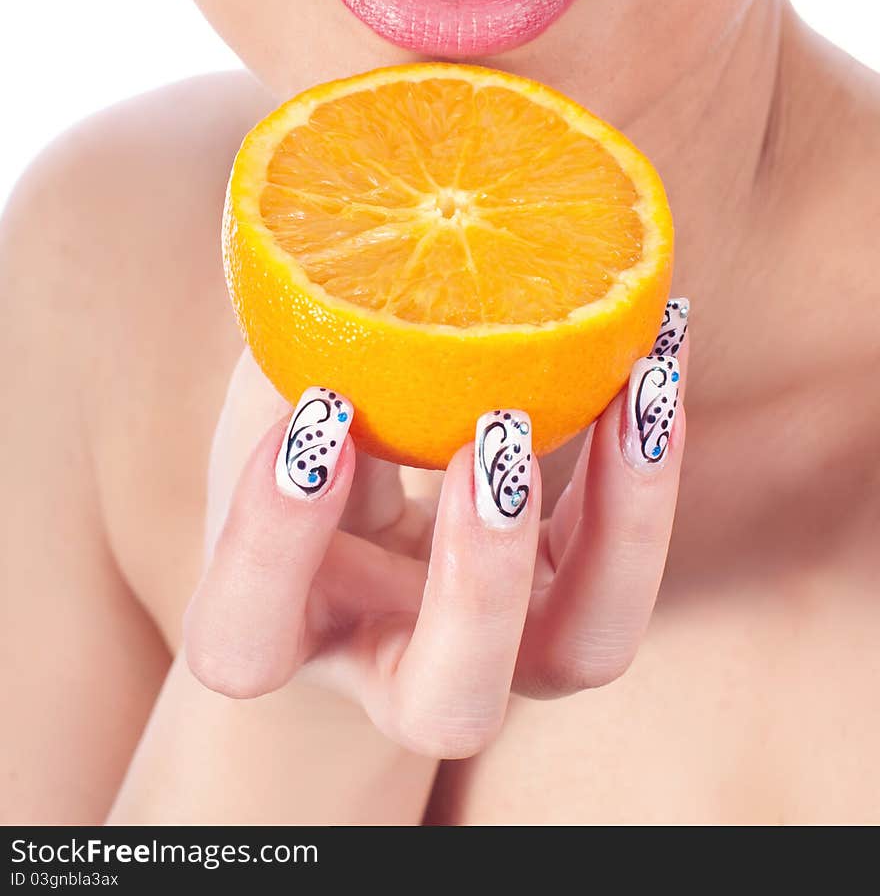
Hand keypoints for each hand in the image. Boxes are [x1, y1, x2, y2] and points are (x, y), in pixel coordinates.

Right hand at [185, 301, 688, 757]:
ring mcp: (508, 653)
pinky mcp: (574, 601)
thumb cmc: (304, 478)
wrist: (366, 542)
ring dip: (622, 519)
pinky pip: (632, 559)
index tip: (321, 409)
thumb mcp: (270, 423)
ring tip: (635, 384)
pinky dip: (650, 459)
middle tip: (494, 438)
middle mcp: (401, 672)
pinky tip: (656, 351)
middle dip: (478, 578)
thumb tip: (321, 257)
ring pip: (584, 650)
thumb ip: (282, 370)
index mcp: (289, 636)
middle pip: (448, 708)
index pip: (246, 634)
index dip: (275, 539)